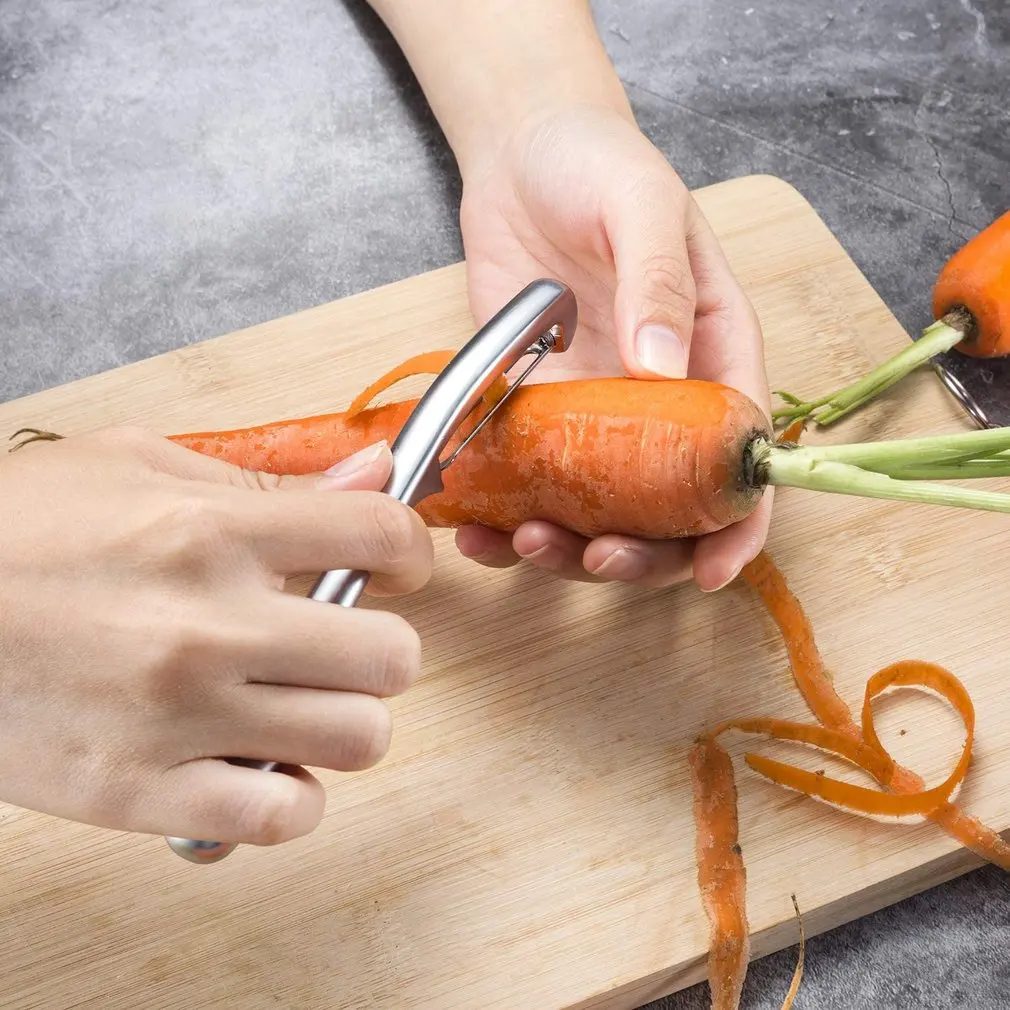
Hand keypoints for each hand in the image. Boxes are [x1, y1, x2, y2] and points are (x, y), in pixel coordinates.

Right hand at [0, 429, 431, 844]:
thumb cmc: (17, 531)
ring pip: (358, 739)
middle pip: (393, 658)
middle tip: (340, 644)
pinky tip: (259, 763)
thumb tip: (373, 474)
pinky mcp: (141, 793)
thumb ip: (268, 482)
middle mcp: (208, 625)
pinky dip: (289, 796)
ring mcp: (179, 716)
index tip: (394, 568)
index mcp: (212, 532)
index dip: (410, 553)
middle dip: (381, 650)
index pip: (382, 539)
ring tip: (297, 702)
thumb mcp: (138, 468)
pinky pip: (280, 816)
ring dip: (344, 722)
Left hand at [454, 103, 772, 591]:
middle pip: (669, 506)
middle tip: (596, 556)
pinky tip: (480, 529)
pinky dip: (504, 518)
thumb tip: (664, 367)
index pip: (739, 454)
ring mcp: (595, 413)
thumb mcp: (640, 204)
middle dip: (641, 551)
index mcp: (713, 352)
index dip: (736, 522)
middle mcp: (660, 399)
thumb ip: (659, 282)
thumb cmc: (599, 163)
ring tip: (522, 539)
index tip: (711, 571)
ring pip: (596, 510)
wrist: (522, 158)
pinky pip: (528, 482)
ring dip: (567, 545)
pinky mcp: (537, 414)